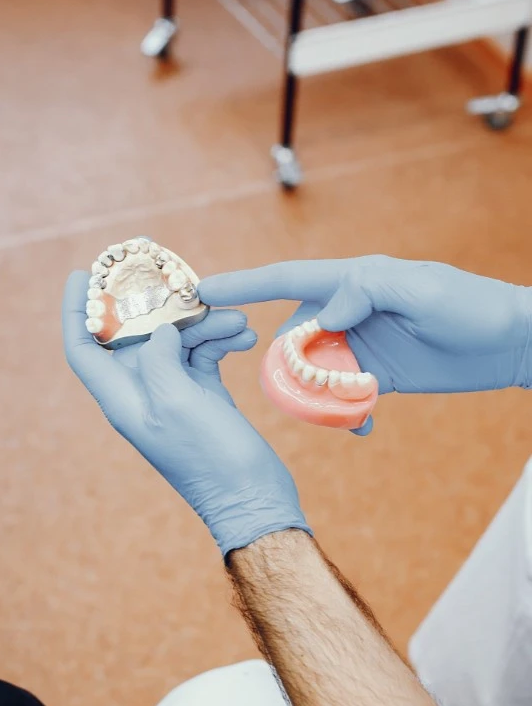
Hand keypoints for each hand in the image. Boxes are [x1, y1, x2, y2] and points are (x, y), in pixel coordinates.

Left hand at [63, 270, 310, 555]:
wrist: (253, 499)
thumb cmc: (211, 459)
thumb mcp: (177, 402)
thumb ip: (158, 358)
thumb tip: (161, 330)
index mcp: (122, 399)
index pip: (83, 348)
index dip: (77, 311)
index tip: (83, 275)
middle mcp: (142, 394)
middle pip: (134, 334)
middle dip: (154, 302)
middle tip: (173, 271)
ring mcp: (173, 395)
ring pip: (177, 340)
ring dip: (204, 323)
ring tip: (237, 320)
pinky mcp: (203, 396)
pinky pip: (204, 354)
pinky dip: (221, 340)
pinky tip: (245, 337)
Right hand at [200, 256, 531, 434]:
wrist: (510, 343)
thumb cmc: (472, 307)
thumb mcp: (423, 291)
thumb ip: (367, 292)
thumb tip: (321, 315)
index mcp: (354, 281)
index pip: (288, 280)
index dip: (244, 285)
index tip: (203, 292)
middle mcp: (350, 311)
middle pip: (294, 337)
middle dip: (286, 366)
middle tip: (301, 391)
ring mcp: (361, 344)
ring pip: (315, 372)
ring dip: (317, 397)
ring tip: (342, 413)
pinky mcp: (377, 374)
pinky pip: (343, 395)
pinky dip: (344, 413)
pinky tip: (362, 425)